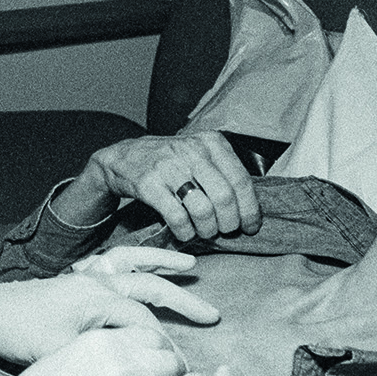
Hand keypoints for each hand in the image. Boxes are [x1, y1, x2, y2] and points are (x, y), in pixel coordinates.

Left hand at [0, 265, 219, 364]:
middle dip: (183, 301)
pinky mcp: (78, 277)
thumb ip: (103, 359)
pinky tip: (143, 263)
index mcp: (97, 299)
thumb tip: (138, 371)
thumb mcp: (63, 354)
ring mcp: (88, 275)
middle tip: (213, 315)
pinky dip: (134, 258)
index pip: (144, 322)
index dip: (165, 346)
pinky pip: (114, 261)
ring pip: (135, 263)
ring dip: (163, 263)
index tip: (182, 365)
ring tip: (190, 264)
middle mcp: (98, 281)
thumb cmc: (20, 335)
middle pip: (150, 287)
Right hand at [60, 132, 259, 242]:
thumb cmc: (172, 162)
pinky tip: (186, 233)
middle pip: (224, 197)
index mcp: (211, 142)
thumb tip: (250, 209)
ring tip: (206, 232)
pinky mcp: (149, 183)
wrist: (125, 157)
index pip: (241, 180)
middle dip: (230, 222)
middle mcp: (192, 150)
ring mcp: (169, 166)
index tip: (251, 226)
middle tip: (226, 231)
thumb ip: (225, 172)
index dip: (250, 209)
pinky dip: (186, 231)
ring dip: (208, 229)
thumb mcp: (200, 154)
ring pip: (203, 209)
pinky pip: (177, 216)